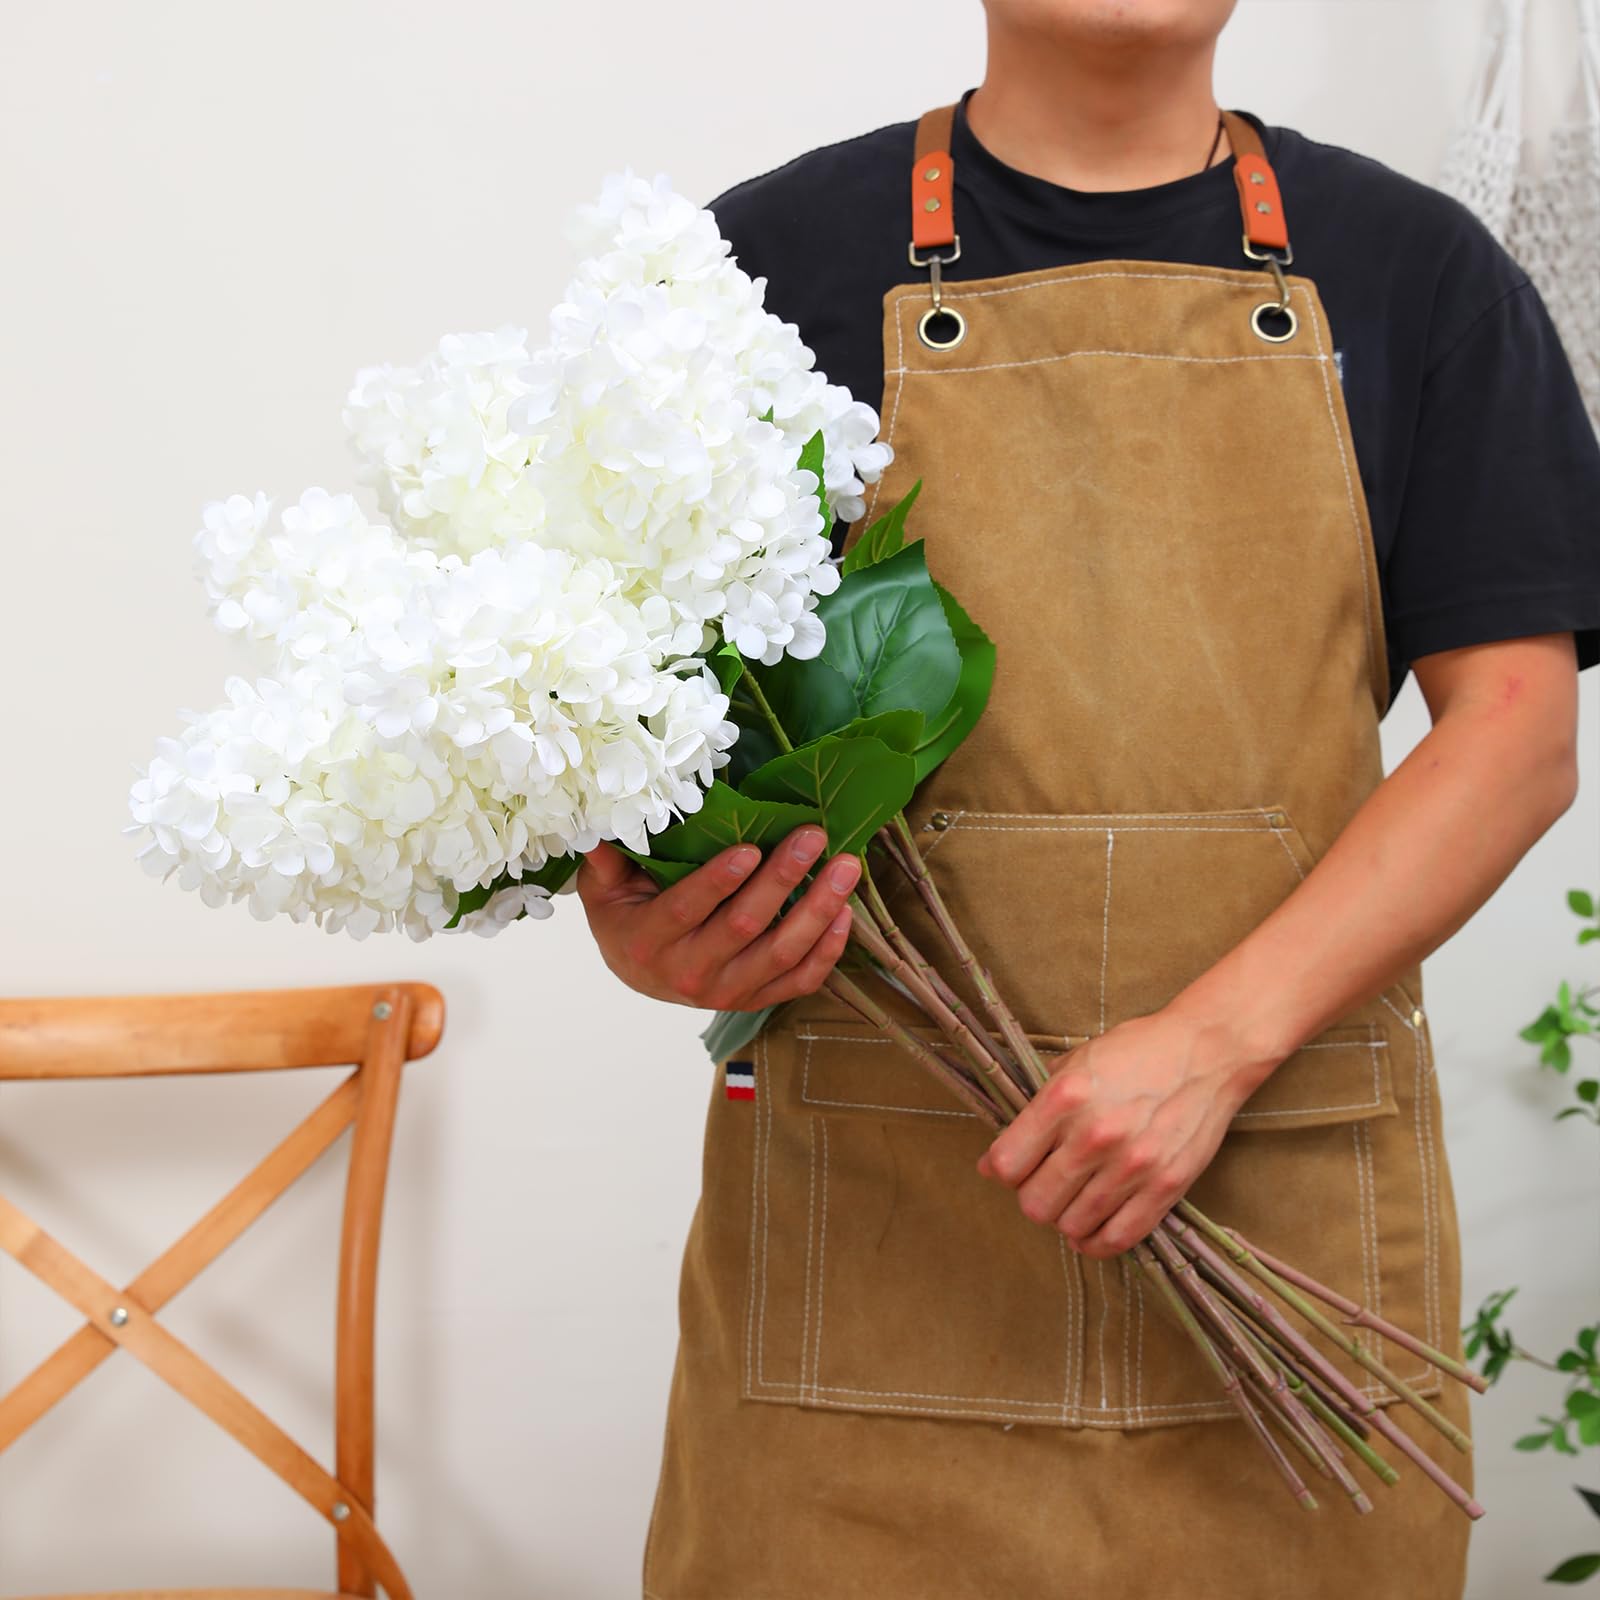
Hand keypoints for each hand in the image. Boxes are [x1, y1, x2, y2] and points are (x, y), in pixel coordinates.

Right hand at [574, 825, 860, 1009]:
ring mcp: (728, 993)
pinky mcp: (756, 1000)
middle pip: (745, 927)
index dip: (719, 881)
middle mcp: (690, 974)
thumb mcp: (606, 888)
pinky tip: (845, 913)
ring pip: (782, 954)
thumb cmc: (627, 916)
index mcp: (650, 941)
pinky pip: (801, 981)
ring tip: (845, 867)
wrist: (640, 973)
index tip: (750, 848)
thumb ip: (608, 858)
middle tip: (813, 836)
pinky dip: (828, 950)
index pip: (688, 909)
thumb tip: (604, 819)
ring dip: (819, 909)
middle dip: (783, 878)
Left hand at [974, 1006, 1266, 1258]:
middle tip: (1046, 1184)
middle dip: (1033, 1197)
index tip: (1015, 1166)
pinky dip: (1097, 1242)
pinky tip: (1092, 1228)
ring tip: (1073, 1201)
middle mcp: (1094, 1136)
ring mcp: (1132, 1165)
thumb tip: (993, 1163)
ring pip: (1071, 1226)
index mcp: (1064, 1098)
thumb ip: (1034, 1109)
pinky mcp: (1166, 1187)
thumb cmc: (1135, 1051)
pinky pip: (1118, 1238)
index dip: (1003, 1170)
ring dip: (1065, 1219)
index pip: (1007, 1164)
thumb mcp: (1075, 1063)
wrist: (1206, 1051)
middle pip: (1036, 1204)